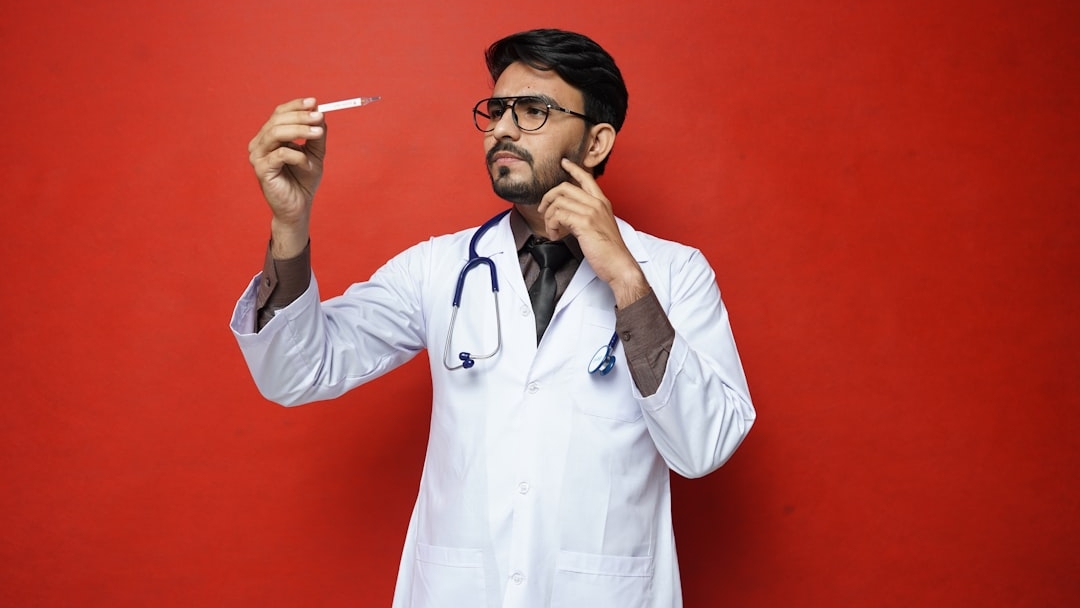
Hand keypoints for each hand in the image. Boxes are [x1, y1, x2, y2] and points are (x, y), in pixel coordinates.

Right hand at [247, 98, 325, 257]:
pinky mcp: (262, 170)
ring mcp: (258, 156)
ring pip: (276, 133)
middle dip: (300, 116)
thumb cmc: (304, 180)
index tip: (315, 102)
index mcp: (270, 136)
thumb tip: (320, 112)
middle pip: (277, 120)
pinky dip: (297, 155)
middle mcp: (260, 143)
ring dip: (299, 130)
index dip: (296, 105)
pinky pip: (280, 154)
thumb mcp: (315, 153)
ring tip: (318, 133)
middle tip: (319, 117)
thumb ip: (316, 134)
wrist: (299, 207)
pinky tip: (308, 163)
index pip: (279, 113)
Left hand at [538, 159, 650, 306]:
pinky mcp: (585, 223)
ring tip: (552, 231)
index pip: (586, 178)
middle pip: (564, 188)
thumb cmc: (609, 251)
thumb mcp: (599, 227)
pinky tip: (555, 235)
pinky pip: (558, 216)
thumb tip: (565, 215)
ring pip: (558, 203)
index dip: (573, 168)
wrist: (619, 264)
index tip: (564, 163)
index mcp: (602, 202)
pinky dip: (551, 226)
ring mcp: (591, 212)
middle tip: (543, 211)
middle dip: (548, 198)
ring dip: (548, 218)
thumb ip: (585, 216)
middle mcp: (597, 203)